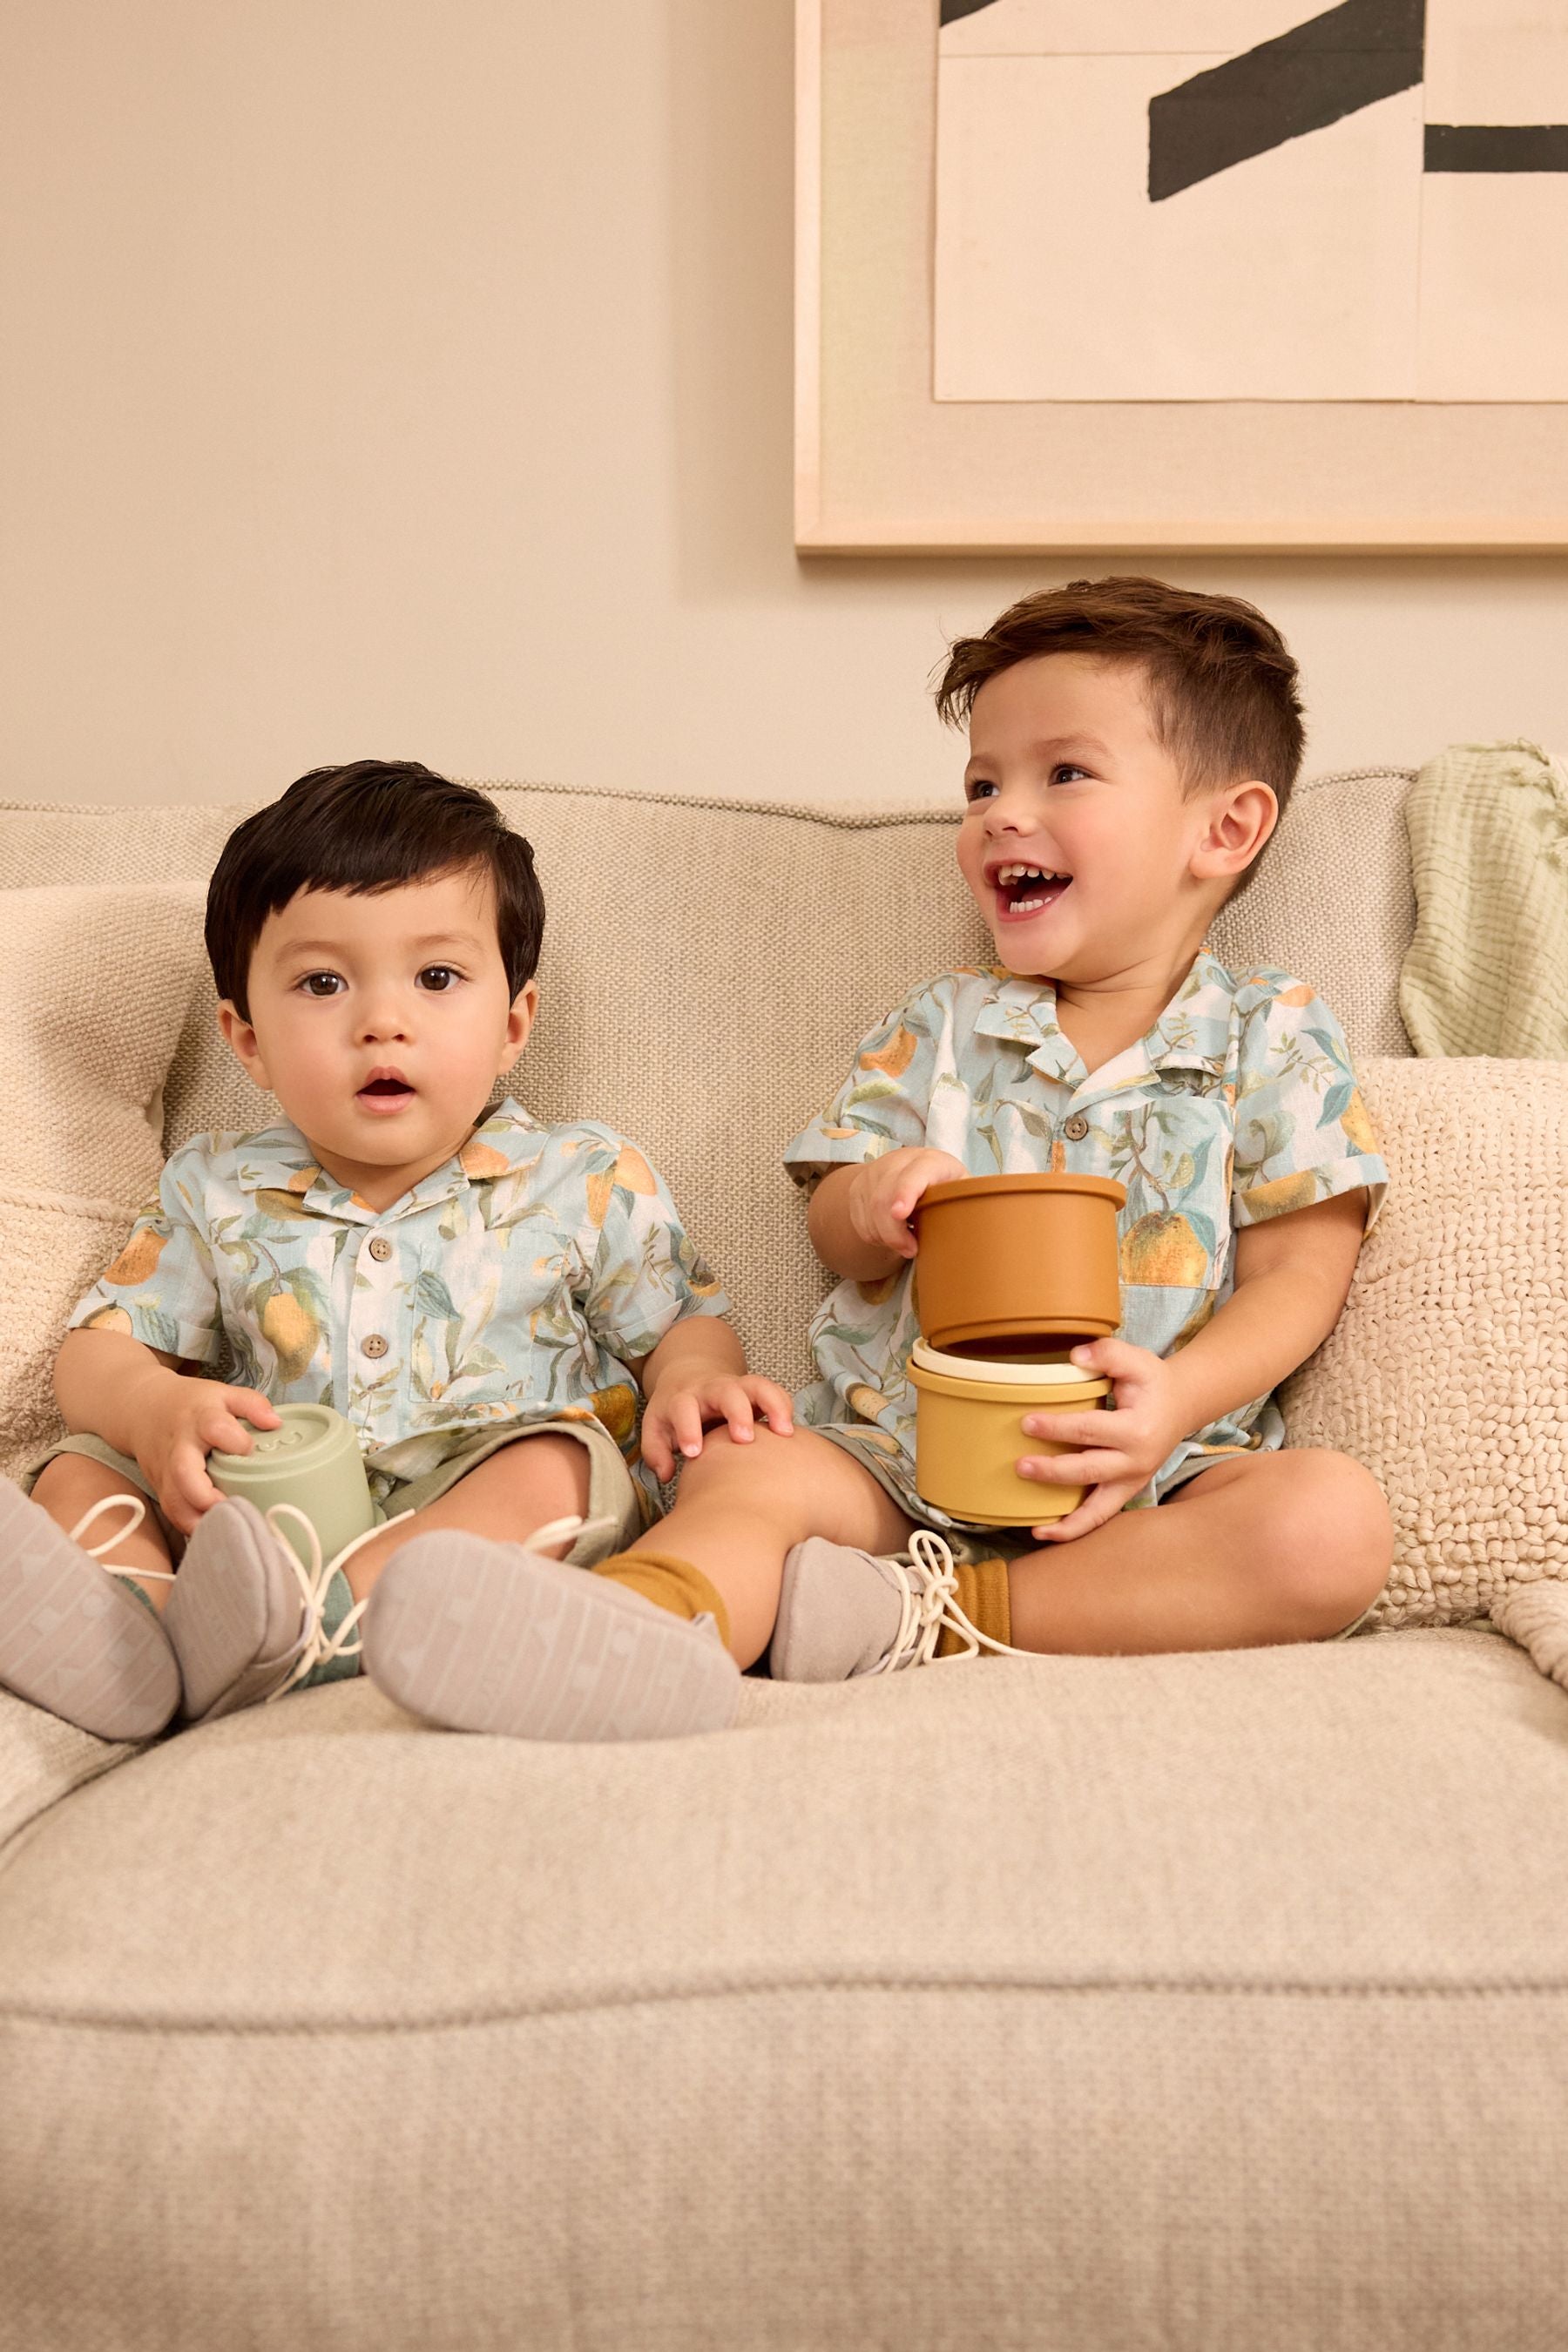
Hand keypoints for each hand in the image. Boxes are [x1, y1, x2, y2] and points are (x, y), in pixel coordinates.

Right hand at [128, 1375, 281, 1539]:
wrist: (144, 1409)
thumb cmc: (192, 1406)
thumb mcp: (223, 1394)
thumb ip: (252, 1404)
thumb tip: (275, 1424)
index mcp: (199, 1419)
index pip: (215, 1428)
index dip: (236, 1441)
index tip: (250, 1451)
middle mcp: (179, 1447)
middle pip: (185, 1473)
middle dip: (207, 1495)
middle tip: (233, 1507)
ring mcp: (166, 1471)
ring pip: (174, 1502)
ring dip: (198, 1520)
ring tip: (226, 1527)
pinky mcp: (161, 1489)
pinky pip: (172, 1513)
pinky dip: (189, 1526)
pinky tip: (212, 1531)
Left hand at [639, 1372, 794, 1481]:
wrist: (689, 1377)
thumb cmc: (673, 1413)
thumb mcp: (656, 1428)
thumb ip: (656, 1452)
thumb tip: (666, 1474)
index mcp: (683, 1399)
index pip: (683, 1408)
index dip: (688, 1429)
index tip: (694, 1453)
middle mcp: (711, 1389)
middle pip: (726, 1391)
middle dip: (737, 1412)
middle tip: (745, 1439)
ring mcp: (737, 1387)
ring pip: (757, 1385)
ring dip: (772, 1405)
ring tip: (784, 1433)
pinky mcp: (756, 1391)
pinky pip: (775, 1391)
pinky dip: (784, 1406)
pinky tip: (791, 1432)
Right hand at [846, 1147, 968, 1261]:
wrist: (911, 1168)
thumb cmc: (945, 1185)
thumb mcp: (961, 1189)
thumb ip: (967, 1204)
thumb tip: (977, 1230)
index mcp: (929, 1162)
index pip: (913, 1175)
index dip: (905, 1193)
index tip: (900, 1213)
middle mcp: (897, 1162)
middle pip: (883, 1199)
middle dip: (894, 1233)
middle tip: (911, 1250)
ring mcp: (873, 1174)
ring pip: (869, 1213)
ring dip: (884, 1237)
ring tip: (905, 1242)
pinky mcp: (858, 1188)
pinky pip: (860, 1221)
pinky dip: (874, 1236)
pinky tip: (889, 1235)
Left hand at [1016, 1337, 1185, 1543]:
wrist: (1181, 1406)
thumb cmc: (1153, 1383)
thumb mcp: (1137, 1360)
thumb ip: (1108, 1353)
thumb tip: (1074, 1356)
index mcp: (1136, 1430)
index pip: (1090, 1430)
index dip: (1057, 1428)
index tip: (1027, 1423)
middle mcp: (1135, 1462)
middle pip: (1088, 1471)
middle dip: (1053, 1471)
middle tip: (1020, 1466)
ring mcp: (1132, 1482)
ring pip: (1097, 1510)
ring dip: (1065, 1520)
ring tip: (1034, 1524)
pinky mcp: (1125, 1491)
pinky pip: (1100, 1517)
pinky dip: (1075, 1529)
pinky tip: (1044, 1532)